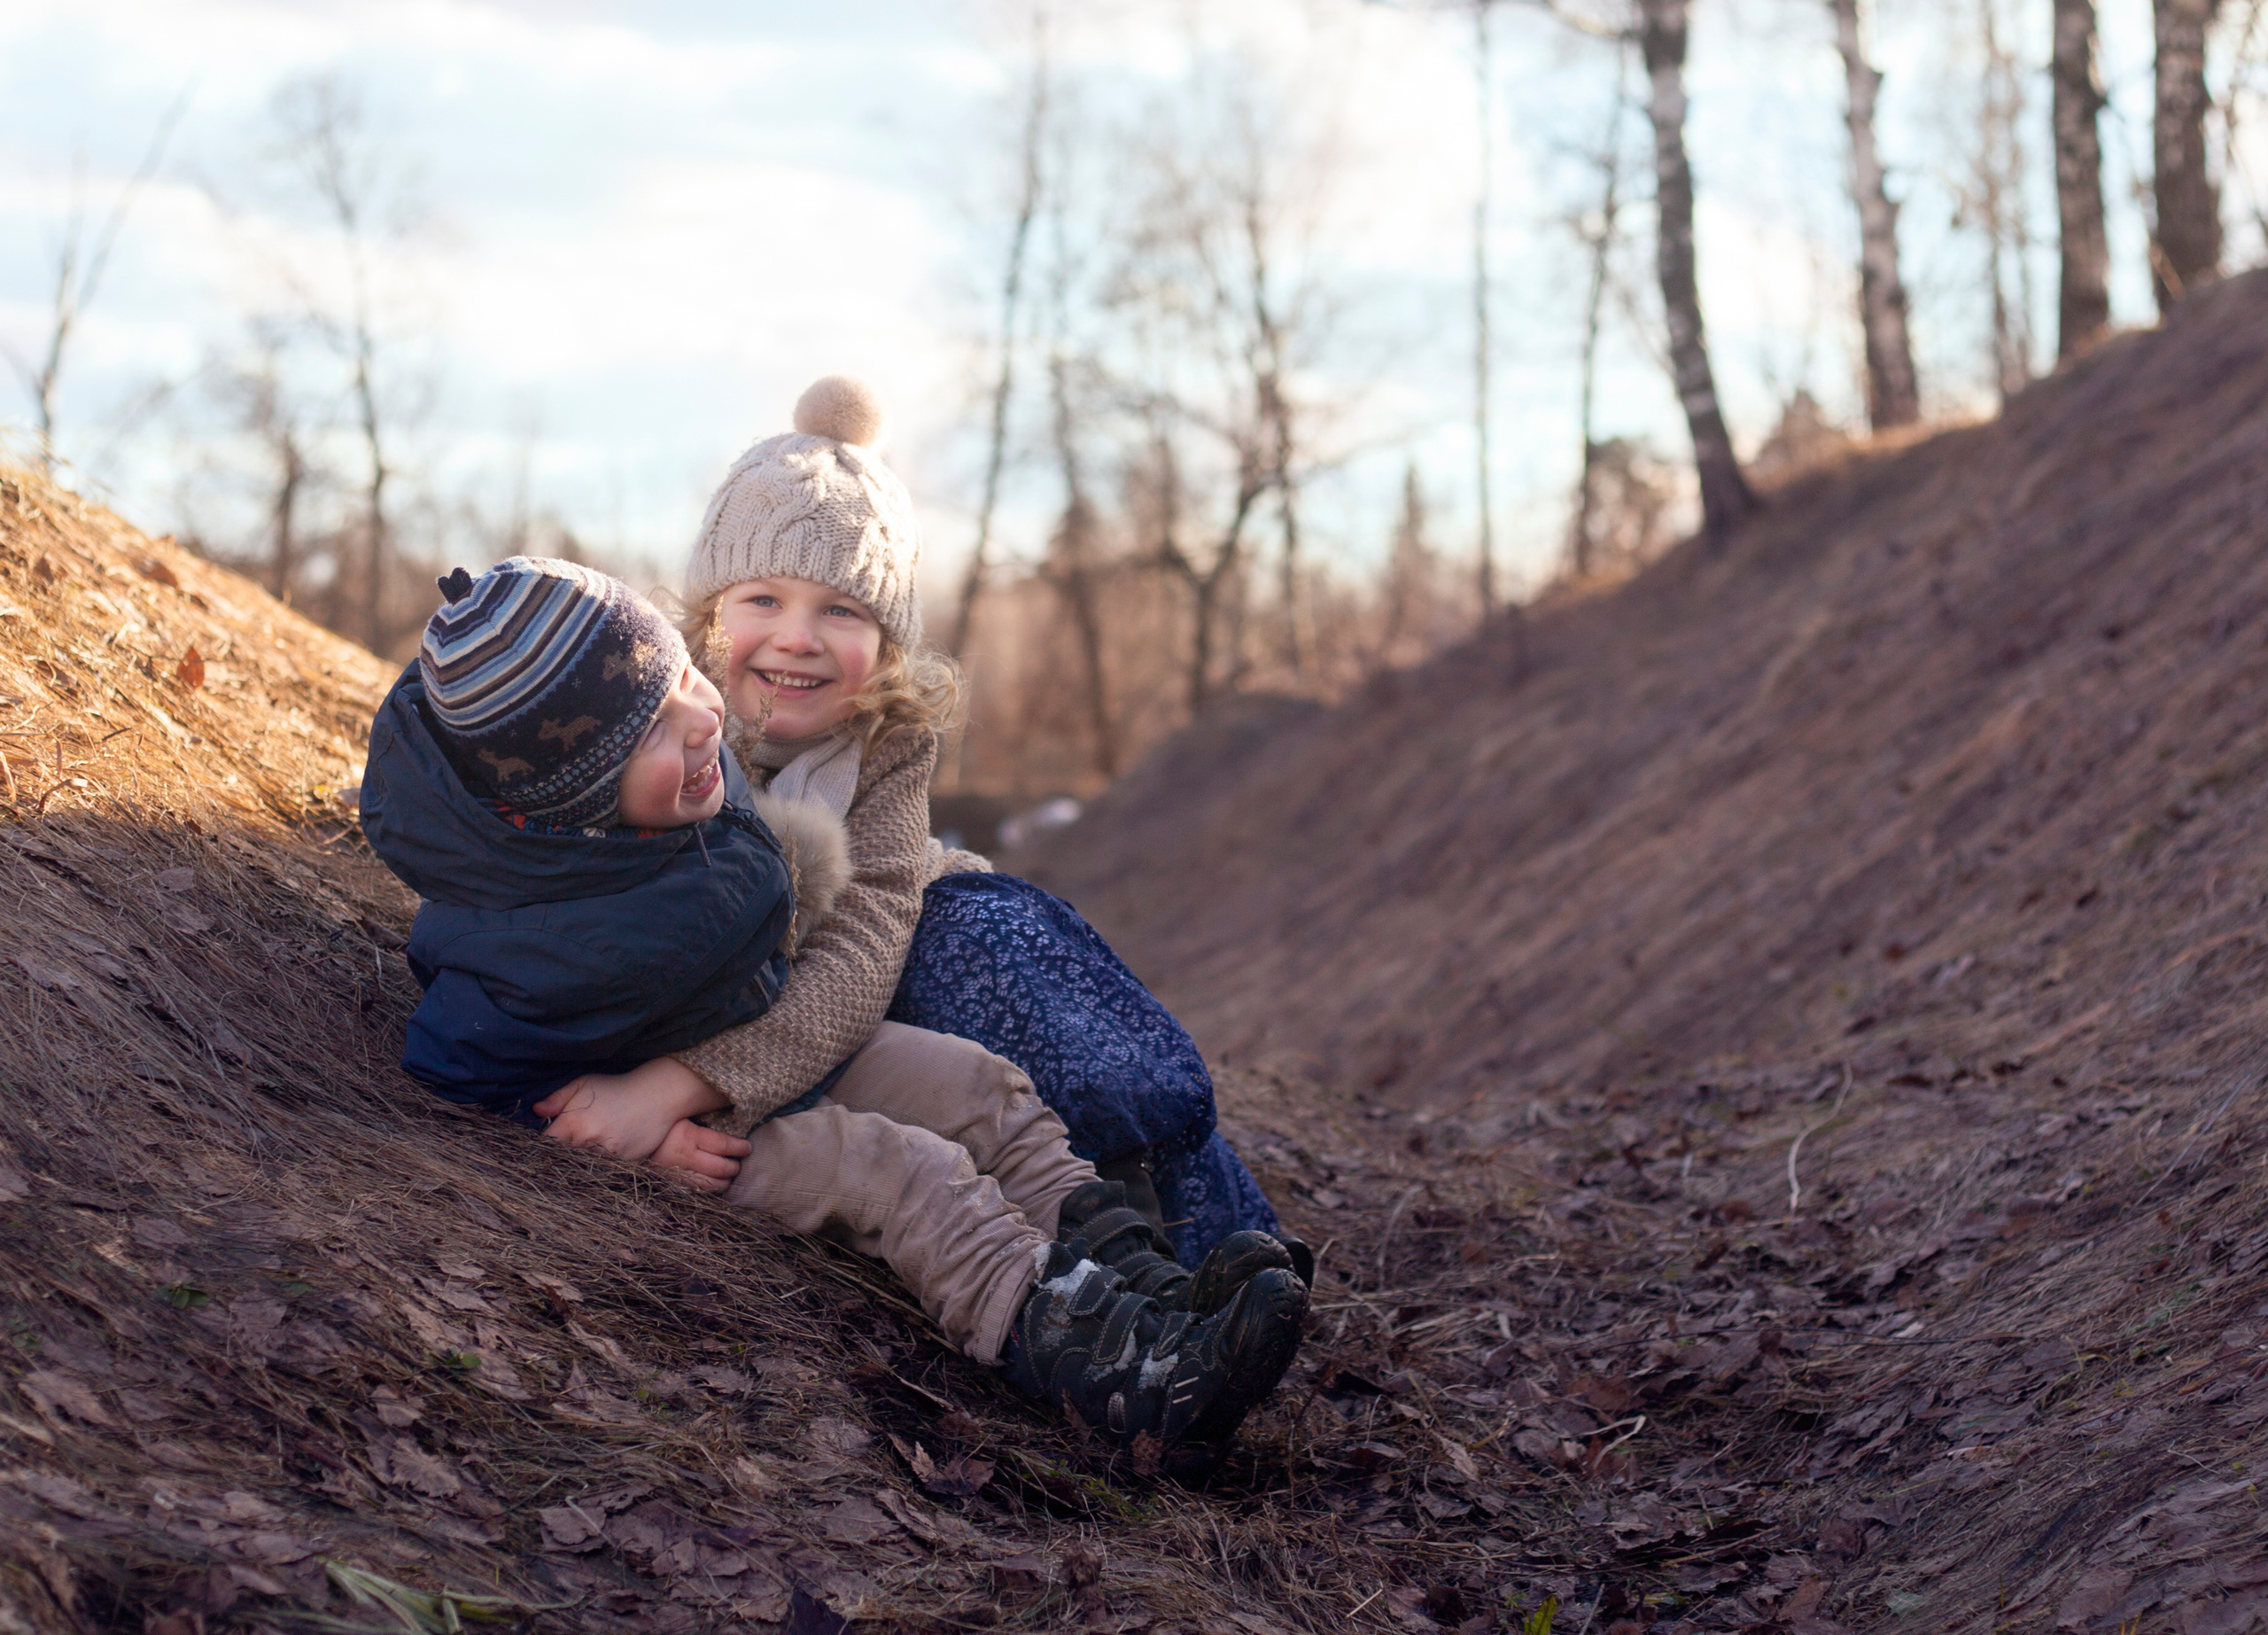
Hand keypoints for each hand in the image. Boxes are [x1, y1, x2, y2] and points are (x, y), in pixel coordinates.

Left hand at [532, 1057, 727, 1164]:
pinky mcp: (623, 1163)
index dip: (540, 1150)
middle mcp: (588, 1142)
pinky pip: (603, 1171)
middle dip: (558, 1160)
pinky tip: (599, 1163)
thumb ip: (557, 1098)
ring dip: (578, 1167)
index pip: (545, 1146)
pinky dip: (599, 1169)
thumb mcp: (584, 1083)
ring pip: (582, 1169)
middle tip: (557, 1159)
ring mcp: (606, 1155)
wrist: (659, 1095)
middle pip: (562, 1161)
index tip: (539, 1152)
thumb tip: (536, 1111)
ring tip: (579, 1161)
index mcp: (573, 1123)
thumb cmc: (618, 1087)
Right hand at [651, 1118, 752, 1194]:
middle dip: (734, 1167)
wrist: (625, 1136)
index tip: (748, 1147)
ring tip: (729, 1176)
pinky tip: (712, 1186)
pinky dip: (707, 1191)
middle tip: (739, 1163)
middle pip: (720, 1168)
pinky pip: (693, 1192)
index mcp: (688, 1136)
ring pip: (709, 1185)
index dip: (739, 1148)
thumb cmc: (658, 1121)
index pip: (723, 1145)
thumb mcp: (680, 1113)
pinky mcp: (668, 1183)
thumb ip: (701, 1115)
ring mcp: (675, 1173)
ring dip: (724, 1183)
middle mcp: (683, 1157)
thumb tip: (727, 1109)